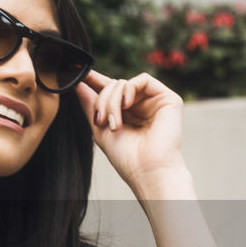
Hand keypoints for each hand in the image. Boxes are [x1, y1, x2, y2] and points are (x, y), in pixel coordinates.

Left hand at [75, 71, 184, 185]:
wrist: (148, 170)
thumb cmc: (127, 157)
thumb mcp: (100, 130)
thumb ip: (91, 106)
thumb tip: (78, 84)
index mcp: (127, 114)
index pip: (110, 92)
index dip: (94, 82)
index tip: (77, 76)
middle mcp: (141, 106)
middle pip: (113, 86)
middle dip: (102, 101)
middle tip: (101, 121)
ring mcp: (154, 102)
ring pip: (124, 84)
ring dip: (113, 101)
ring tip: (114, 123)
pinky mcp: (168, 99)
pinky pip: (143, 80)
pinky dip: (129, 89)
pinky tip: (127, 105)